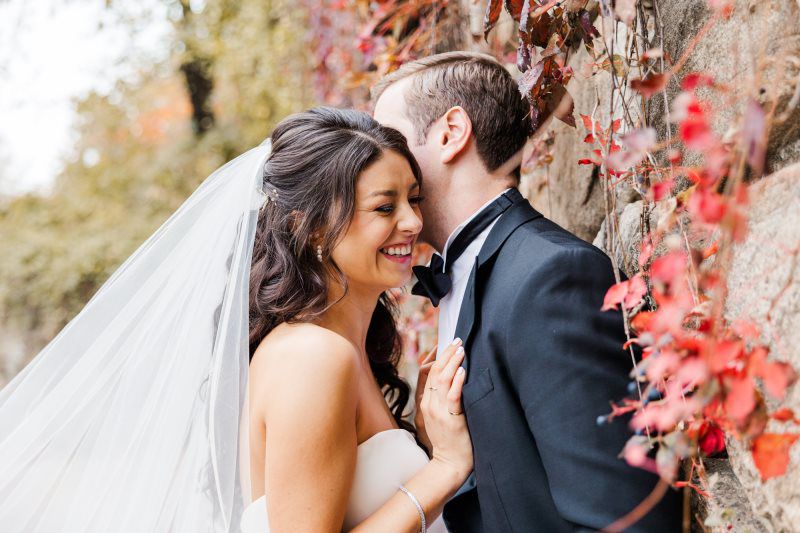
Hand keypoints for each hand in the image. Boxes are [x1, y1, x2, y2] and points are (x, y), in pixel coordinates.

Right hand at [418, 338, 472, 483]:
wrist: (449, 463)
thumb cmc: (448, 440)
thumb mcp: (438, 417)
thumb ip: (441, 399)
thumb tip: (453, 378)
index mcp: (425, 403)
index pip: (427, 372)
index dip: (436, 356)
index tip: (446, 344)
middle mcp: (429, 405)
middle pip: (434, 372)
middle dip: (446, 354)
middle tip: (457, 340)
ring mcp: (438, 412)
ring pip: (442, 380)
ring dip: (452, 362)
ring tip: (461, 350)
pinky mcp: (451, 419)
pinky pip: (453, 396)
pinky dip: (457, 382)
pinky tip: (463, 371)